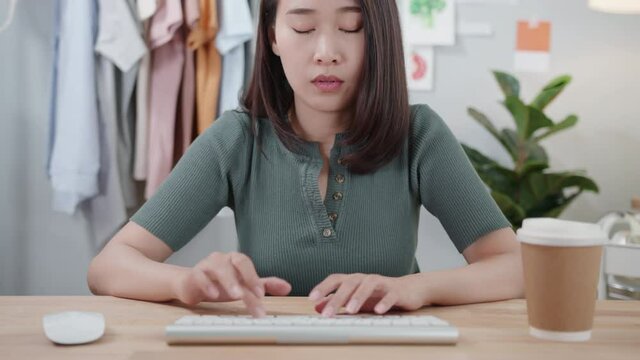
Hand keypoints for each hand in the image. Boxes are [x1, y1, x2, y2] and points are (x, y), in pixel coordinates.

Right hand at [173, 252, 291, 316]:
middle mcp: (222, 259)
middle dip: (246, 277)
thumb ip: (264, 285)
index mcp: (235, 260)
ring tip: (236, 295)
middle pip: (236, 261)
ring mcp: (207, 265)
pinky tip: (213, 294)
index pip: (247, 264)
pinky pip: (199, 276)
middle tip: (254, 295)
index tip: (261, 295)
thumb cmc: (218, 283)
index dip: (254, 277)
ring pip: (218, 267)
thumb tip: (287, 287)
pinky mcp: (193, 275)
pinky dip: (207, 284)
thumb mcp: (243, 286)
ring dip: (228, 281)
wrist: (190, 285)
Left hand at [308, 273, 424, 316]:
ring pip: (369, 285)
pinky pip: (390, 295)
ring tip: (351, 310)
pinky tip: (378, 311)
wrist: (409, 290)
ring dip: (359, 297)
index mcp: (355, 281)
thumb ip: (337, 302)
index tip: (312, 298)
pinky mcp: (396, 291)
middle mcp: (366, 279)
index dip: (323, 287)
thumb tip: (317, 307)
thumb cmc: (379, 294)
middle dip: (337, 298)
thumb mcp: (355, 299)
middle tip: (327, 314)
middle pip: (350, 283)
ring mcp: (382, 283)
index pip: (336, 279)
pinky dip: (384, 302)